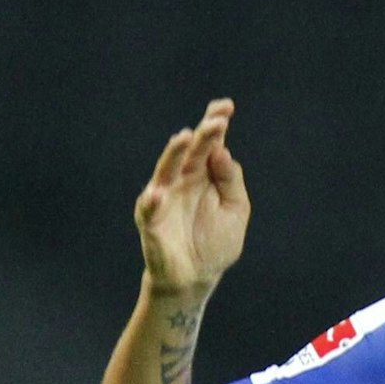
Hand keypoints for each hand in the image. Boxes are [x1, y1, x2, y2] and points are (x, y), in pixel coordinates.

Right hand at [134, 99, 250, 297]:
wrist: (197, 277)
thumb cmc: (215, 241)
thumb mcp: (236, 209)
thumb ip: (231, 181)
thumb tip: (223, 152)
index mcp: (203, 175)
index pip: (209, 144)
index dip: (215, 124)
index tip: (227, 106)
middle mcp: (181, 180)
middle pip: (190, 152)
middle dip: (202, 135)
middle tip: (216, 121)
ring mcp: (164, 198)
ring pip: (165, 171)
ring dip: (173, 155)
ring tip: (183, 139)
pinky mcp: (151, 221)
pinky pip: (148, 210)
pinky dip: (151, 202)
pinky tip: (157, 194)